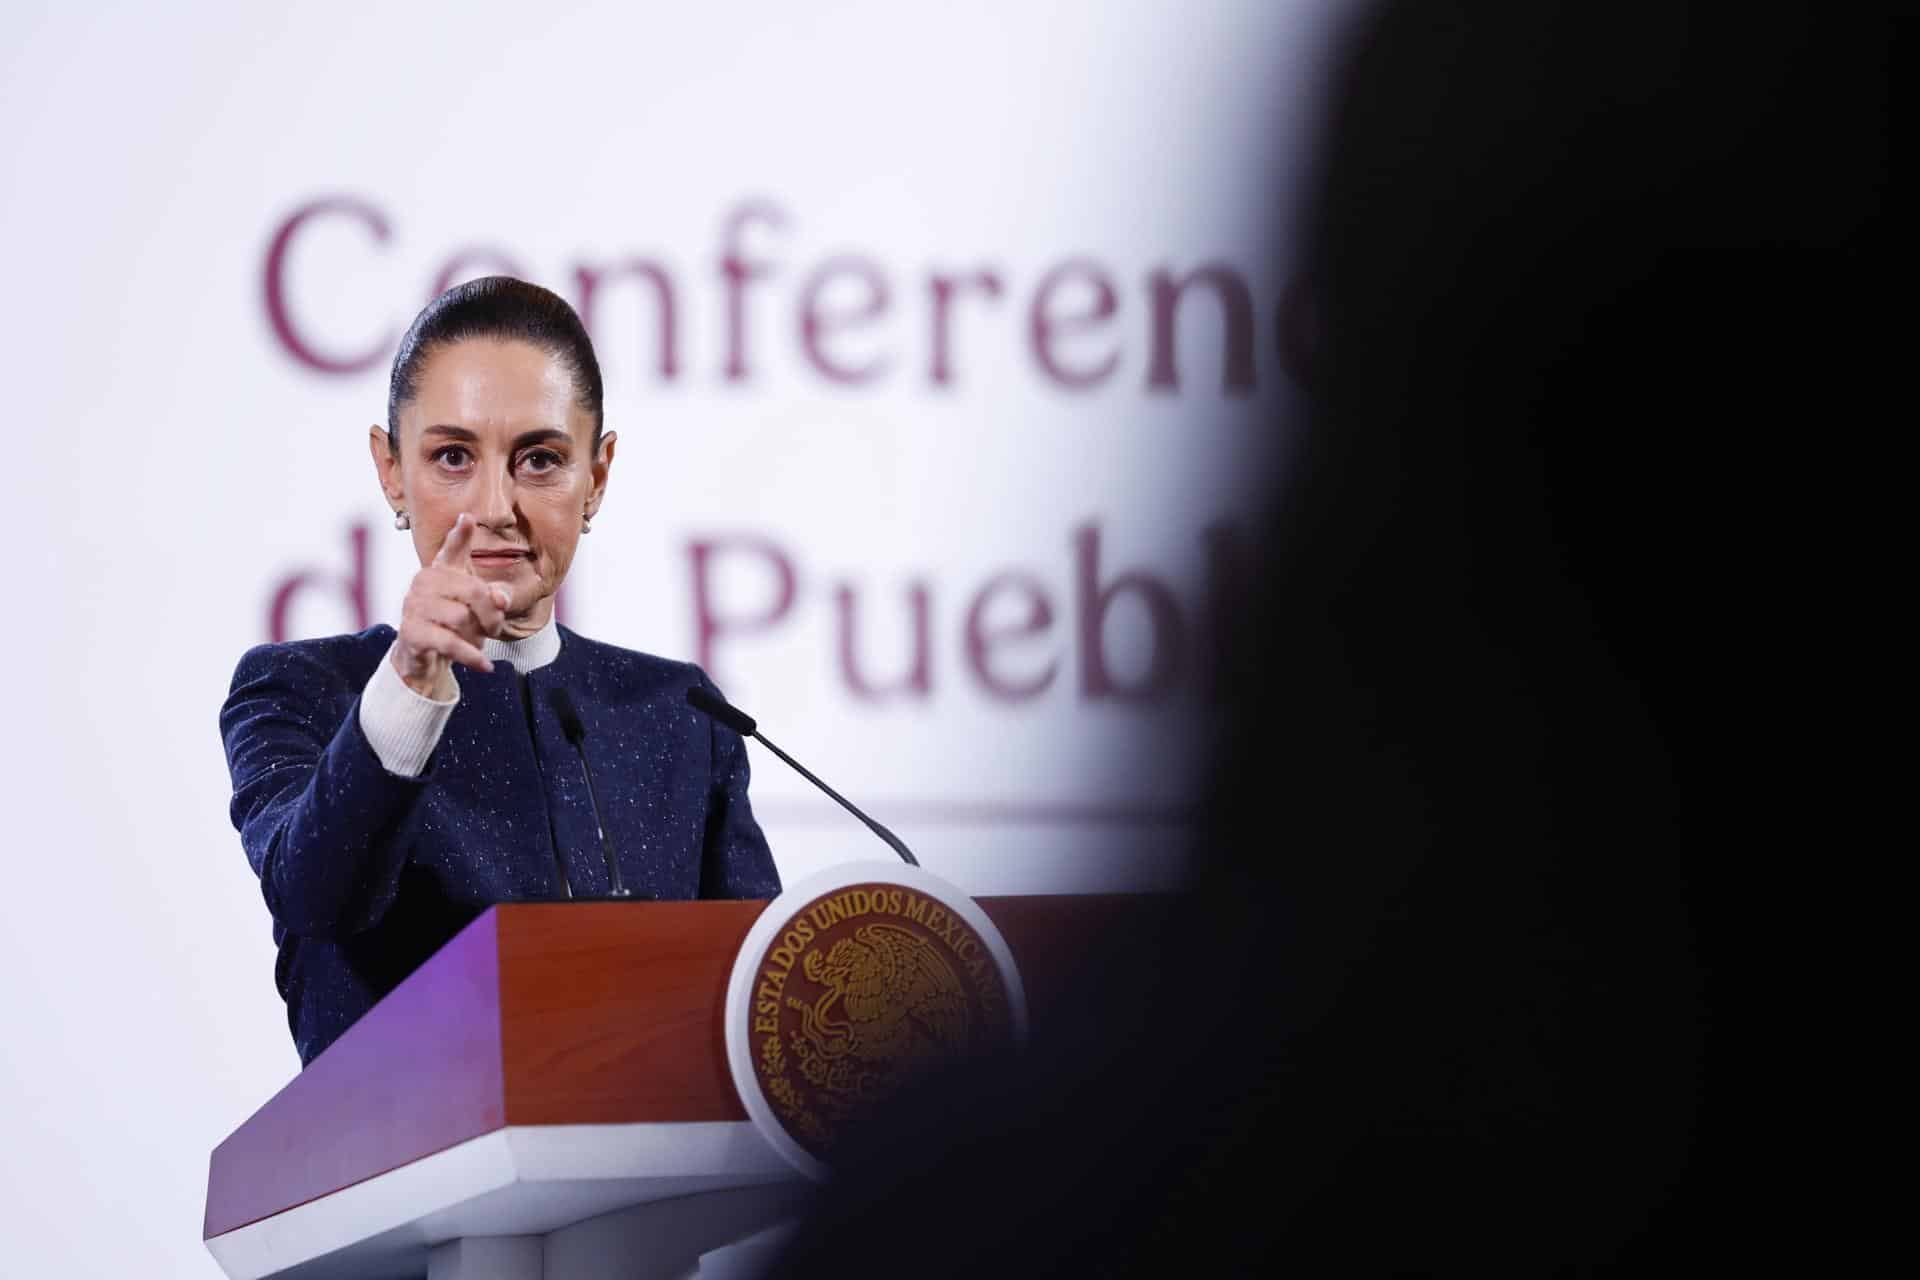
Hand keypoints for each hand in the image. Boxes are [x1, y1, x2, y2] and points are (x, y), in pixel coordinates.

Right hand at [390, 514, 512, 698]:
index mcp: (442, 570)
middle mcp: (425, 581)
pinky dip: (471, 656)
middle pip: (474, 592)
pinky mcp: (411, 631)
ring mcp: (415, 605)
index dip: (461, 534)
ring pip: (462, 618)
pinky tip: (485, 666)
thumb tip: (501, 599)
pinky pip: (450, 642)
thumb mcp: (477, 608)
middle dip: (493, 615)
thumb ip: (493, 598)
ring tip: (478, 642)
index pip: (451, 548)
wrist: (422, 654)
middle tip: (496, 629)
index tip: (468, 518)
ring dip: (479, 636)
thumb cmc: (453, 622)